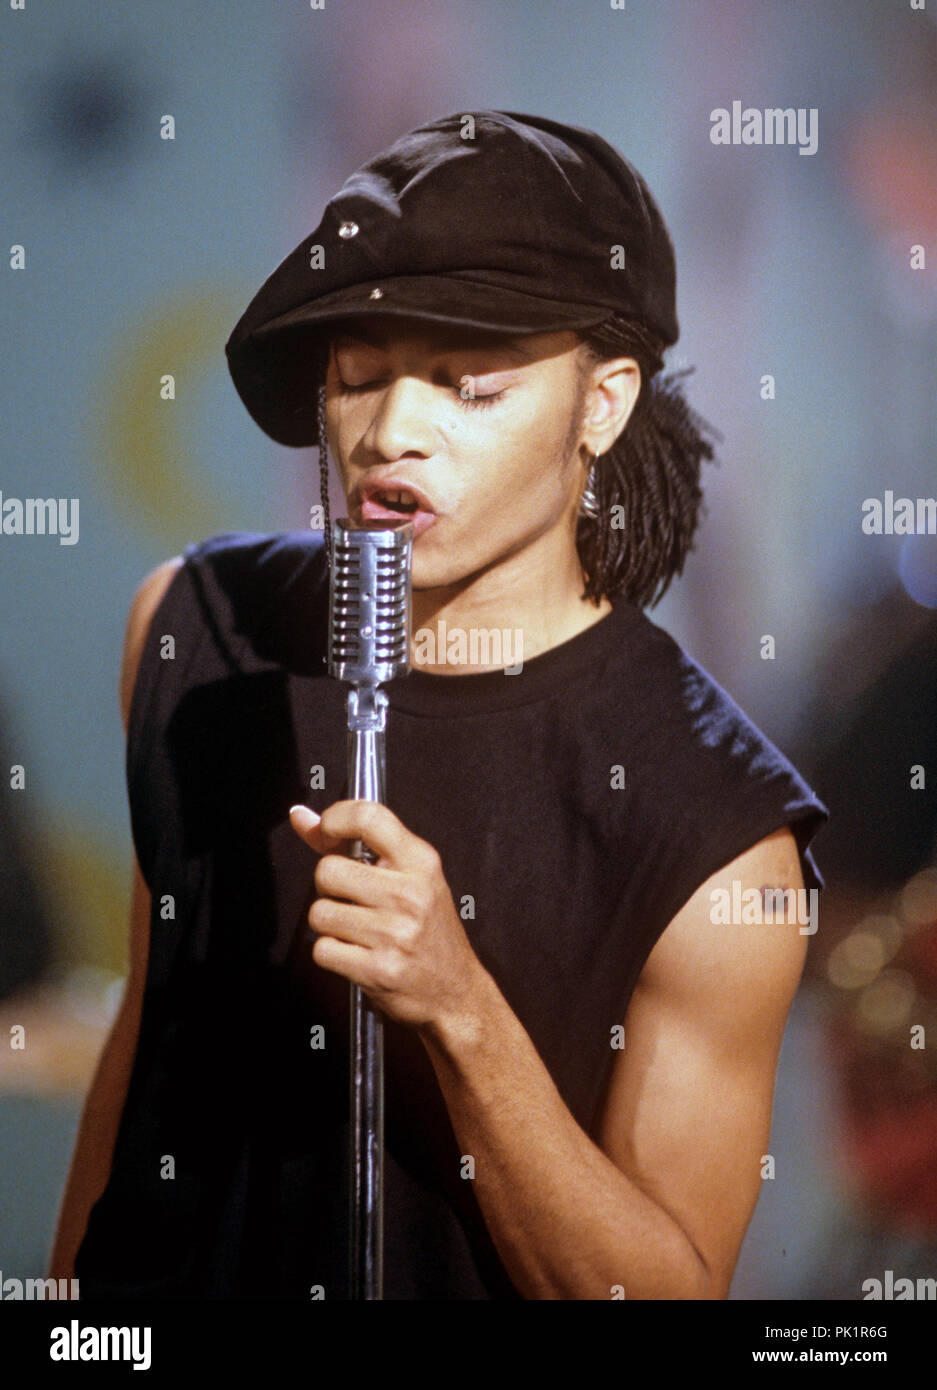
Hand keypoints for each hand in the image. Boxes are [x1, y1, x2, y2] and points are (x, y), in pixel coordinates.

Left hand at [289, 800, 488, 1038]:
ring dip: (329, 925)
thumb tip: (301, 818)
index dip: (334, 820)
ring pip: (319, 913)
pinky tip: (357, 954)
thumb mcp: (410, 878)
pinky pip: (322, 950)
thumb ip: (355, 845)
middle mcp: (409, 894)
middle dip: (328, 888)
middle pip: (328, 870)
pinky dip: (332, 954)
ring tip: (357, 931)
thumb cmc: (431, 933)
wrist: (457, 993)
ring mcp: (394, 933)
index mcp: (421, 863)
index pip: (368, 817)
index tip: (326, 833)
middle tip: (351, 900)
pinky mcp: (378, 970)